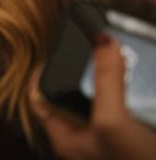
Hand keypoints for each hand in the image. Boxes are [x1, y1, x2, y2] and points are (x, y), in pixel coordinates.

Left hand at [31, 38, 155, 159]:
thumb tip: (104, 41)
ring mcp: (107, 142)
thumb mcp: (114, 120)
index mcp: (65, 137)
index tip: (55, 51)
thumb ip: (107, 81)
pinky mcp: (129, 141)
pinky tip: (144, 85)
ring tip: (123, 60)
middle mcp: (82, 140)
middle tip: (97, 51)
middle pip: (73, 96)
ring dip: (114, 83)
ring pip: (103, 102)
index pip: (39, 98)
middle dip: (86, 73)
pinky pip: (125, 112)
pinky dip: (133, 97)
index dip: (42, 73)